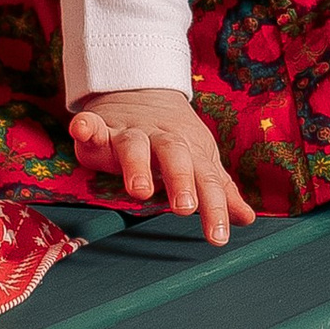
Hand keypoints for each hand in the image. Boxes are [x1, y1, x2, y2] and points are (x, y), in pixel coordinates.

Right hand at [67, 87, 257, 243]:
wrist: (144, 90)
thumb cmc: (175, 139)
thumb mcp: (200, 162)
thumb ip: (219, 191)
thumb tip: (247, 219)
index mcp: (191, 153)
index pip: (206, 181)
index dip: (214, 208)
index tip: (218, 238)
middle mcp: (162, 141)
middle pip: (174, 156)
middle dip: (180, 181)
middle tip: (185, 209)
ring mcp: (131, 133)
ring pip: (134, 145)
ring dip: (137, 165)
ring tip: (139, 190)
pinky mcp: (101, 127)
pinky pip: (92, 124)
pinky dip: (87, 126)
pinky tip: (82, 130)